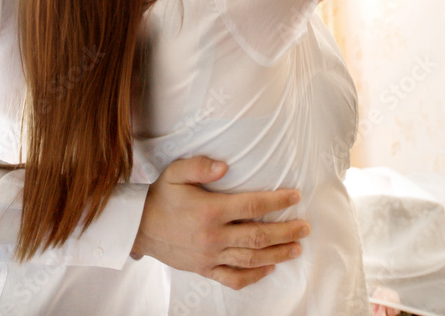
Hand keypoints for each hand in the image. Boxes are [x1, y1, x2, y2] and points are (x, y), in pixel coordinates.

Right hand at [132, 156, 309, 290]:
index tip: (295, 196)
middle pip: (258, 236)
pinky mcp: (205, 269)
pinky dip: (253, 276)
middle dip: (285, 231)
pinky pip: (232, 278)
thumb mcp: (176, 172)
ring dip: (276, 254)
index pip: (252, 206)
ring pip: (250, 260)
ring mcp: (210, 256)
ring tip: (296, 248)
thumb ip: (200, 165)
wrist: (139, 227)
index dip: (276, 201)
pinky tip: (268, 268)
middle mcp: (213, 236)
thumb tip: (225, 165)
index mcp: (210, 211)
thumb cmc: (161, 196)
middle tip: (305, 227)